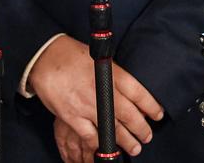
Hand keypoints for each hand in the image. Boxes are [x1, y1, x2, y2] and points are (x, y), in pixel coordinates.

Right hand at [30, 36, 162, 157]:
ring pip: (114, 129)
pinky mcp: (73, 117)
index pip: (139, 93)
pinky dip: (102, 144)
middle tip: (147, 135)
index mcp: (112, 73)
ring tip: (134, 147)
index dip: (152, 107)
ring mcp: (88, 106)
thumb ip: (115, 75)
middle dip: (141, 129)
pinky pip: (92, 137)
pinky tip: (108, 147)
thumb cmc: (71, 55)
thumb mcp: (100, 58)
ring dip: (127, 141)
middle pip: (130, 115)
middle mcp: (102, 90)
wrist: (45, 58)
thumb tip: (131, 94)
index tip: (158, 114)